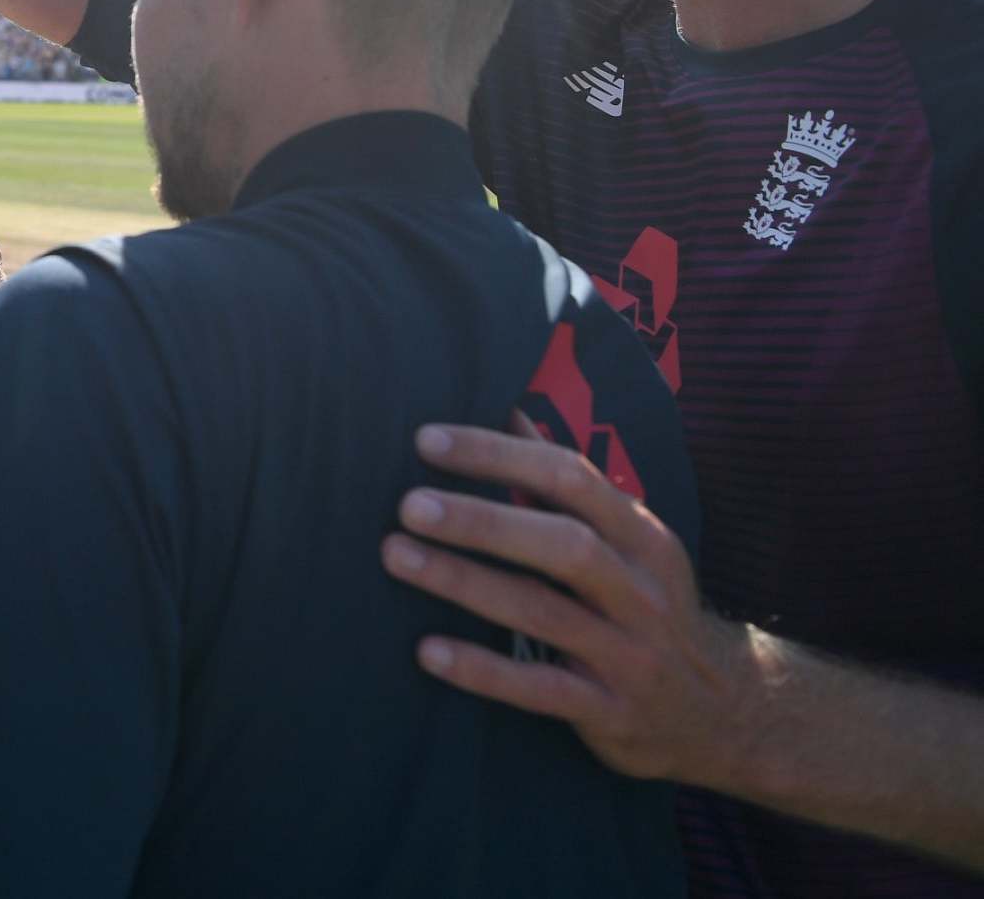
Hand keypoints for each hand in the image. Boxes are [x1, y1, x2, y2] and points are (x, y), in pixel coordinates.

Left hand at [379, 422, 751, 787]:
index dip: (499, 454)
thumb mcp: (627, 540)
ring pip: (542, 613)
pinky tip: (427, 651)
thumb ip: (567, 482)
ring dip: (464, 583)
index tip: (427, 441)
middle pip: (562, 544)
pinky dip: (482, 670)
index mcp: (641, 536)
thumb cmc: (647, 605)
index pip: (571, 478)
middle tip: (409, 504)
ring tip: (397, 557)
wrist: (723, 712)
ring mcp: (630, 654)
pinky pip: (540, 690)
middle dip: (482, 521)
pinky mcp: (610, 712)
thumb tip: (510, 408)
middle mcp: (642, 590)